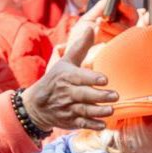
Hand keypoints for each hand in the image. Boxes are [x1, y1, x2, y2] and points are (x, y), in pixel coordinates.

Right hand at [20, 5, 118, 131]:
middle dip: (99, 96)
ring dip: (99, 111)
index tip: (105, 79)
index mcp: (66, 77)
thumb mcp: (65, 62)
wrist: (36, 104)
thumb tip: (92, 27)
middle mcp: (67, 93)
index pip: (79, 77)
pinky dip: (91, 125)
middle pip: (84, 95)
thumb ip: (80, 47)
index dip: (91, 79)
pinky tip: (103, 125)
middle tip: (115, 96)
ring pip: (84, 110)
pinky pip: (81, 123)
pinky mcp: (69, 120)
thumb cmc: (55, 79)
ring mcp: (68, 108)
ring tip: (111, 110)